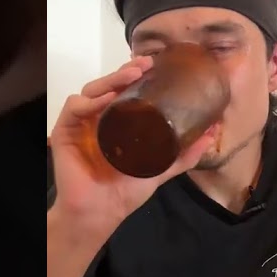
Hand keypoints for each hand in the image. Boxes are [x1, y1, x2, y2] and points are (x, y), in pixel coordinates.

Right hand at [48, 57, 215, 237]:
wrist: (103, 212)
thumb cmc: (126, 191)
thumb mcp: (161, 168)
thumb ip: (184, 154)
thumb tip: (212, 134)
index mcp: (118, 121)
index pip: (125, 89)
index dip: (137, 74)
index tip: (156, 65)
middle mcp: (99, 117)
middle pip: (109, 85)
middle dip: (126, 71)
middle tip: (146, 64)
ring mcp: (81, 124)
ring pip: (92, 90)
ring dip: (111, 79)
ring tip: (132, 75)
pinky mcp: (64, 132)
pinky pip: (74, 107)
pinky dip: (89, 101)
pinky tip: (106, 99)